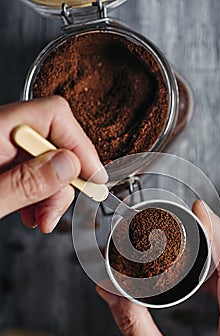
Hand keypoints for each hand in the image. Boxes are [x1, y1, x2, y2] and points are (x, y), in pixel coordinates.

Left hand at [0, 96, 106, 231]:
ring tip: (41, 219)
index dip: (80, 146)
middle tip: (55, 213)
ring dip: (52, 194)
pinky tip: (32, 213)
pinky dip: (39, 194)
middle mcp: (0, 132)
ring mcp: (2, 147)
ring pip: (46, 160)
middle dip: (64, 182)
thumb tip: (69, 166)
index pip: (53, 114)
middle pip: (54, 141)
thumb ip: (25, 182)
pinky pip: (32, 171)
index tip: (94, 179)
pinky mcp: (2, 162)